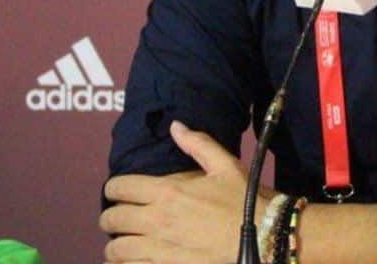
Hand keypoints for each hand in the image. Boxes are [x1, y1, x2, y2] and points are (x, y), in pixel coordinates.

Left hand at [100, 121, 267, 263]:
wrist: (265, 237)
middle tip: (117, 219)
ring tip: (122, 245)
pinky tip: (131, 262)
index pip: (120, 187)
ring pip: (117, 249)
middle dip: (110, 217)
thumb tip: (175, 126)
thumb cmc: (244, 199)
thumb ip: (197, 144)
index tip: (117, 192)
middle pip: (112, 219)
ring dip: (115, 246)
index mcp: (167, 191)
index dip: (114, 189)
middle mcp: (157, 220)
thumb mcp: (224, 165)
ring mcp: (159, 250)